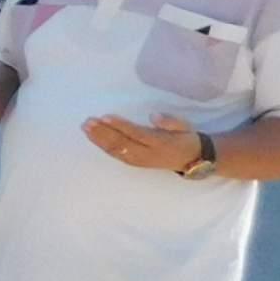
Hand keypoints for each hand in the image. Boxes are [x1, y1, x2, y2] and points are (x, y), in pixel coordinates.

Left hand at [85, 112, 204, 174]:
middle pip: (123, 144)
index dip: (120, 126)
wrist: (193, 160)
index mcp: (161, 143)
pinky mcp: (136, 163)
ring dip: (99, 140)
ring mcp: (141, 160)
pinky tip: (93, 139)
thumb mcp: (185, 127)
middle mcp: (148, 154)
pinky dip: (104, 147)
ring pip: (117, 151)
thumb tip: (154, 116)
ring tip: (86, 128)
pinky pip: (118, 156)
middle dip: (103, 133)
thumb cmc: (186, 138)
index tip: (105, 117)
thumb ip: (171, 122)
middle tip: (88, 122)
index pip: (137, 134)